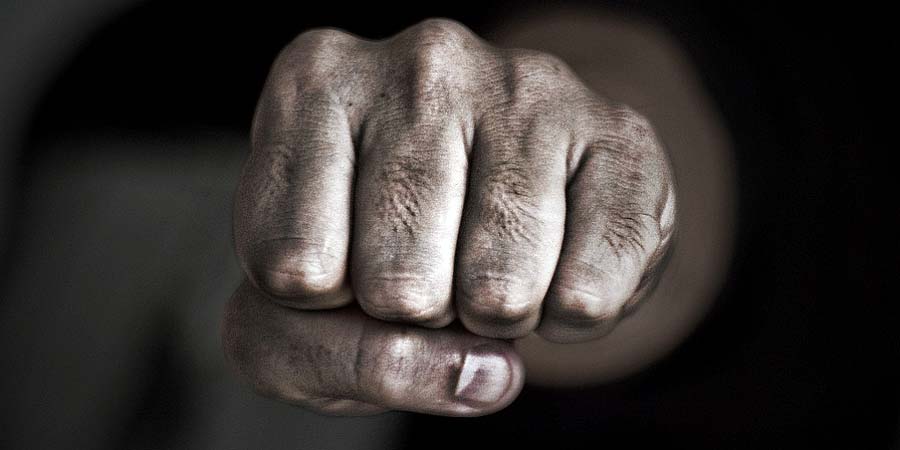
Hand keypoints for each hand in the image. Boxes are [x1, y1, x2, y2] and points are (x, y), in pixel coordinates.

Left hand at [223, 19, 675, 415]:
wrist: (472, 209)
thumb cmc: (363, 257)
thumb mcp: (295, 324)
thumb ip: (346, 361)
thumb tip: (485, 372)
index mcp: (315, 86)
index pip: (294, 267)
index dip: (324, 305)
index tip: (339, 265)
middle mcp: (422, 62)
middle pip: (400, 283)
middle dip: (417, 314)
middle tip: (428, 269)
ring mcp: (527, 86)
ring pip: (499, 289)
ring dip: (493, 316)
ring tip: (486, 264)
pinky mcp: (620, 133)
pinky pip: (590, 291)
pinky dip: (567, 318)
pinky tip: (550, 267)